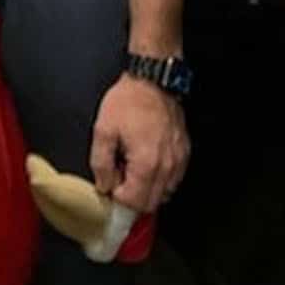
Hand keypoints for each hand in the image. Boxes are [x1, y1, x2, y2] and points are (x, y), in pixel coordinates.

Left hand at [90, 74, 188, 213]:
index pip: (133, 202)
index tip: (110, 183)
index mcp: (146, 164)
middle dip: (131, 197)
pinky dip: (159, 180)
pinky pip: (173, 180)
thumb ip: (101, 163)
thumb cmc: (129, 101)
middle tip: (119, 175)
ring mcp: (178, 161)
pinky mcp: (183, 154)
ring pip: (163, 194)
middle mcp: (167, 167)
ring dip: (146, 190)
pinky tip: (147, 162)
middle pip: (150, 204)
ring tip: (132, 167)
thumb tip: (103, 186)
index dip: (117, 197)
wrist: (153, 80)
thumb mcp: (103, 129)